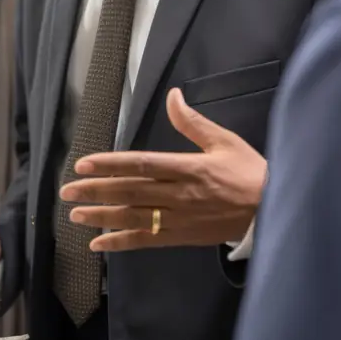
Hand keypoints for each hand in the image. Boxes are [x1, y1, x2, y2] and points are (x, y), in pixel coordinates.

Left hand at [60, 87, 266, 251]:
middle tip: (66, 192)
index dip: (109, 164)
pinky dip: (121, 243)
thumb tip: (173, 95)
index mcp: (187, 168)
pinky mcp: (182, 237)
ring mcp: (178, 219)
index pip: (141, 164)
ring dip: (102, 217)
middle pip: (130, 192)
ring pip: (133, 218)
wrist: (274, 211)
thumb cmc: (250, 172)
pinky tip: (98, 243)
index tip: (83, 164)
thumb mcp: (224, 141)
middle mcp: (178, 195)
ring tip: (74, 215)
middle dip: (95, 192)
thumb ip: (193, 122)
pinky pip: (147, 241)